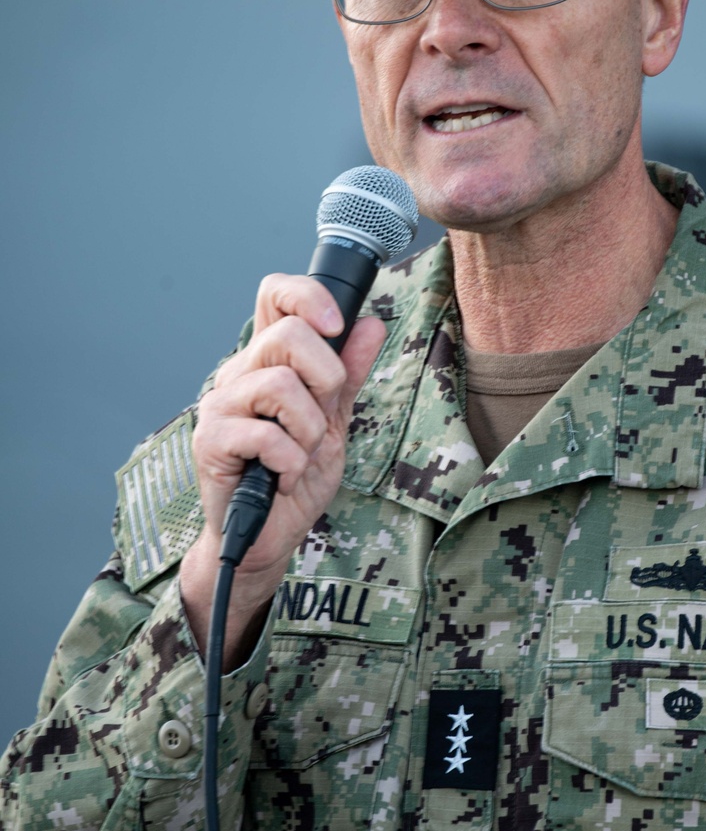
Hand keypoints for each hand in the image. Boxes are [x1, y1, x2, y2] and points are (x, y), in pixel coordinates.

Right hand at [180, 274, 384, 664]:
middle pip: (287, 335)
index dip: (307, 295)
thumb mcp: (336, 421)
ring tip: (301, 455)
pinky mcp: (210, 440)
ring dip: (309, 430)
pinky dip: (291, 462)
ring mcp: (220, 405)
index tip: (337, 324)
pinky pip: (268, 435)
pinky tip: (284, 476)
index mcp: (268, 360)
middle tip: (323, 417)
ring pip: (280, 386)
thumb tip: (371, 324)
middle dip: (325, 379)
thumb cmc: (295, 476)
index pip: (275, 295)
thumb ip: (349, 374)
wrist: (269, 535)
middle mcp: (239, 373)